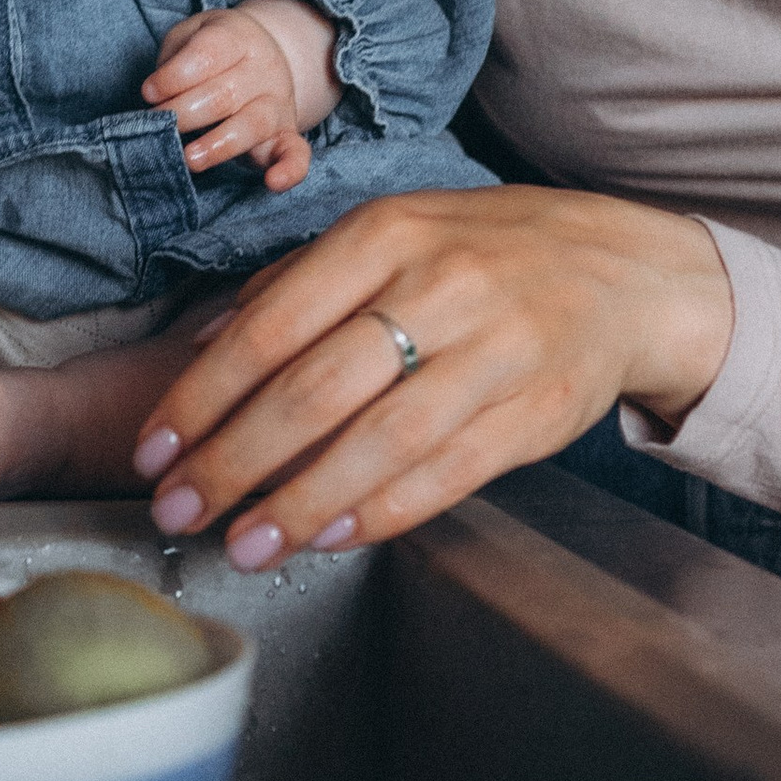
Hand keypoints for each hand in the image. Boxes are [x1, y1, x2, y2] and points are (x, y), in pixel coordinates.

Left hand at [127, 186, 736, 568]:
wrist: (626, 273)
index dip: (202, 399)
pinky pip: (445, 473)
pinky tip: (332, 535)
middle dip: (233, 461)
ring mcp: (492, 351)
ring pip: (378, 442)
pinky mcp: (533, 411)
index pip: (269, 327)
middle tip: (179, 509)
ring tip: (245, 544)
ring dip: (300, 503)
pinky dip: (382, 510)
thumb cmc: (485, 254)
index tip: (154, 450)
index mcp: (384, 236)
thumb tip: (200, 348)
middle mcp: (437, 287)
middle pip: (314, 390)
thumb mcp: (391, 235)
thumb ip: (295, 287)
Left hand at [142, 0, 334, 193]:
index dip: (174, 76)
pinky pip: (296, 153)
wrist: (264, 57)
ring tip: (190, 157)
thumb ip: (173, 59)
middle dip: (184, 112)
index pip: (207, 54)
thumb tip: (157, 95)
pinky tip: (274, 182)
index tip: (149, 92)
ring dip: (218, 144)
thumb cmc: (213, 52)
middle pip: (224, 94)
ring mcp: (278, 103)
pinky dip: (290, 170)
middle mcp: (263, 69)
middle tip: (157, 123)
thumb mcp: (189, 36)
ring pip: (253, 124)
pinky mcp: (286, 135)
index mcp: (238, 38)